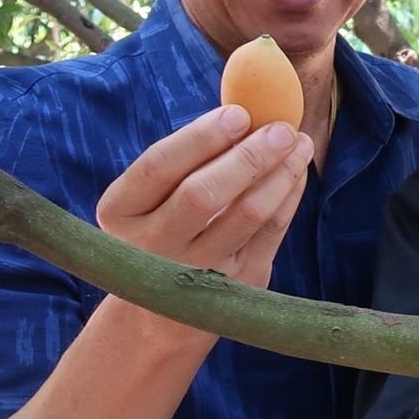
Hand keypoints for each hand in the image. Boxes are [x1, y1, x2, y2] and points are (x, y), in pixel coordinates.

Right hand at [96, 105, 313, 298]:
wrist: (160, 314)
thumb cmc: (163, 230)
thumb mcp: (153, 199)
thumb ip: (187, 159)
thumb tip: (245, 105)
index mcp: (119, 213)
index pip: (157, 167)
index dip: (200, 137)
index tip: (238, 112)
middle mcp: (150, 247)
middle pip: (203, 194)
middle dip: (248, 156)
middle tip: (280, 127)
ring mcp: (194, 273)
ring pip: (247, 214)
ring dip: (280, 172)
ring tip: (299, 142)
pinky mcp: (236, 288)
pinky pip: (271, 232)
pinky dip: (289, 195)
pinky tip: (297, 170)